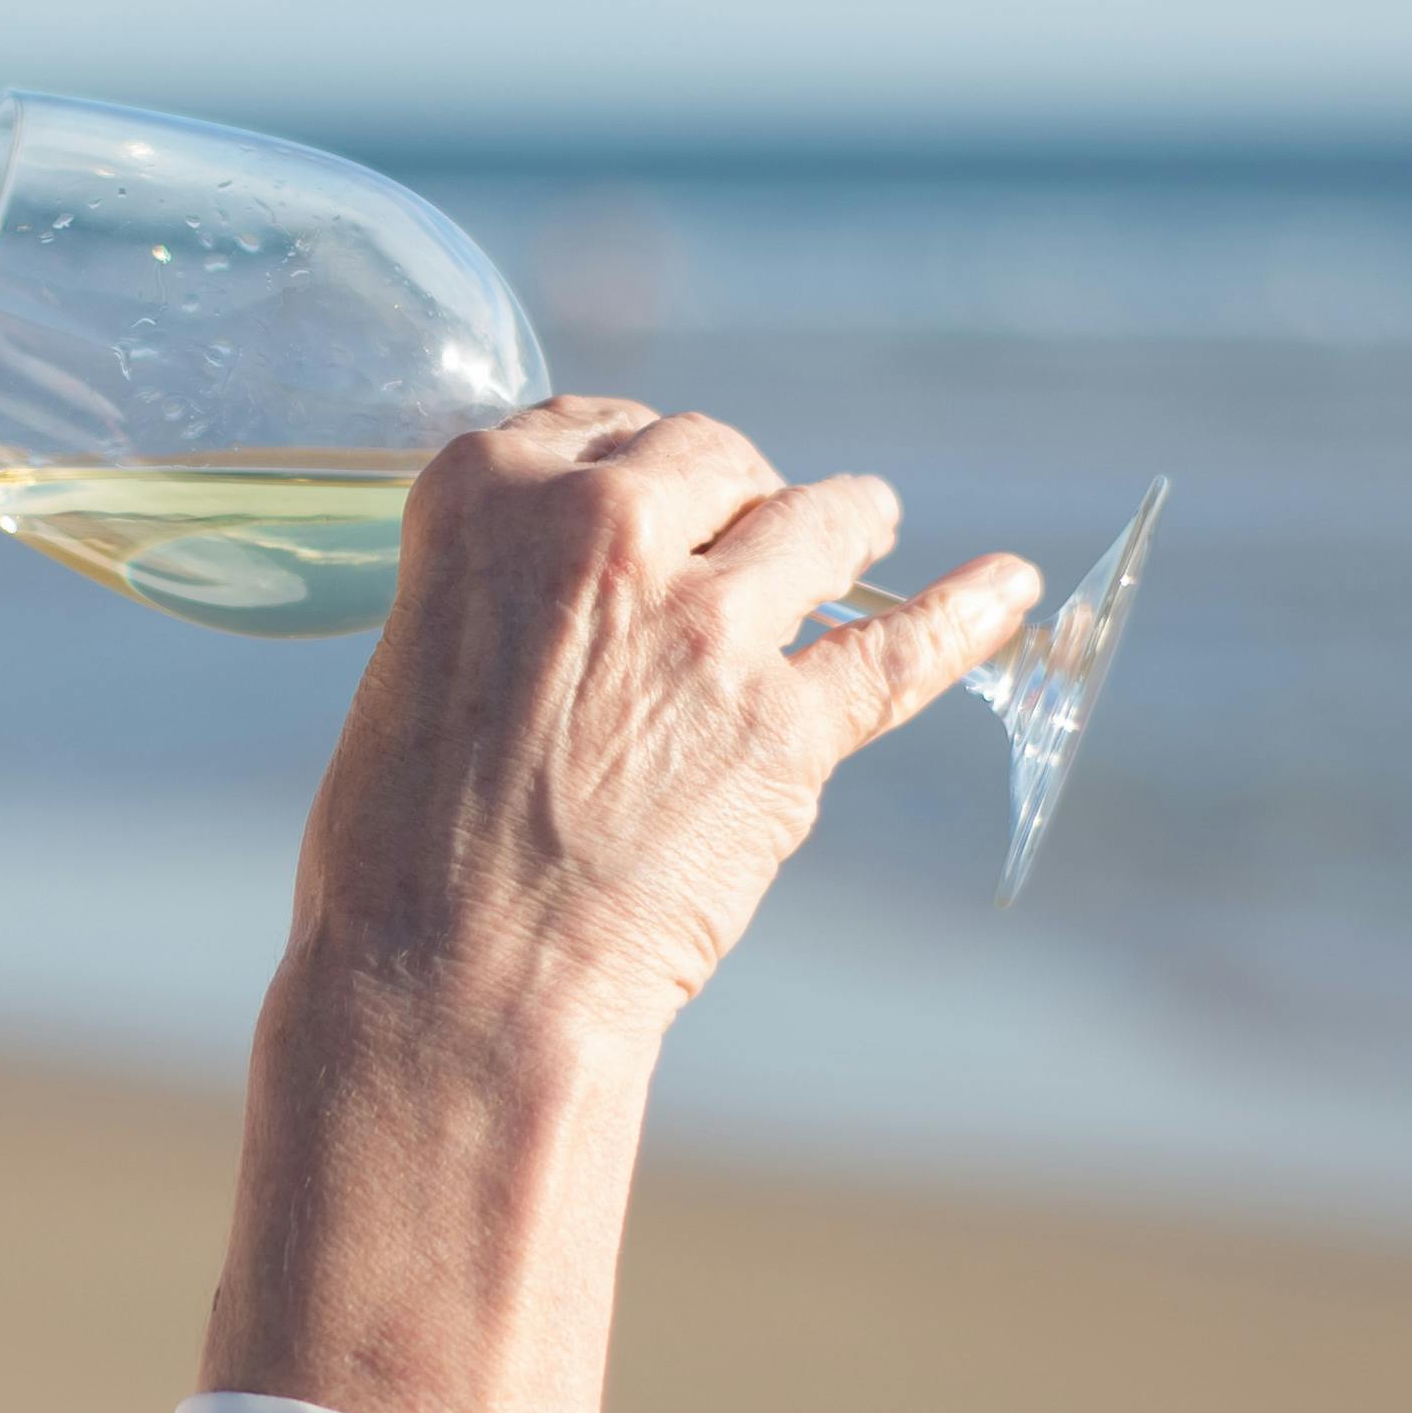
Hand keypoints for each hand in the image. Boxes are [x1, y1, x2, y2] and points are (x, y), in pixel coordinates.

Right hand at [289, 399, 1039, 1046]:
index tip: (660, 490)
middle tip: (746, 526)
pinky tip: (1011, 588)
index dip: (639, 464)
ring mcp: (708, 628)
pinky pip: (900, 648)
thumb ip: (505, 593)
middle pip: (711, 454)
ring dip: (844, 520)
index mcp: (484, 498)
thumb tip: (579, 598)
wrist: (451, 985)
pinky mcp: (787, 727)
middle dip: (734, 486)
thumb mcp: (420, 660)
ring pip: (817, 520)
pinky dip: (969, 614)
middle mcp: (600, 532)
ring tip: (865, 525)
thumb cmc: (400, 847)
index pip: (595, 427)